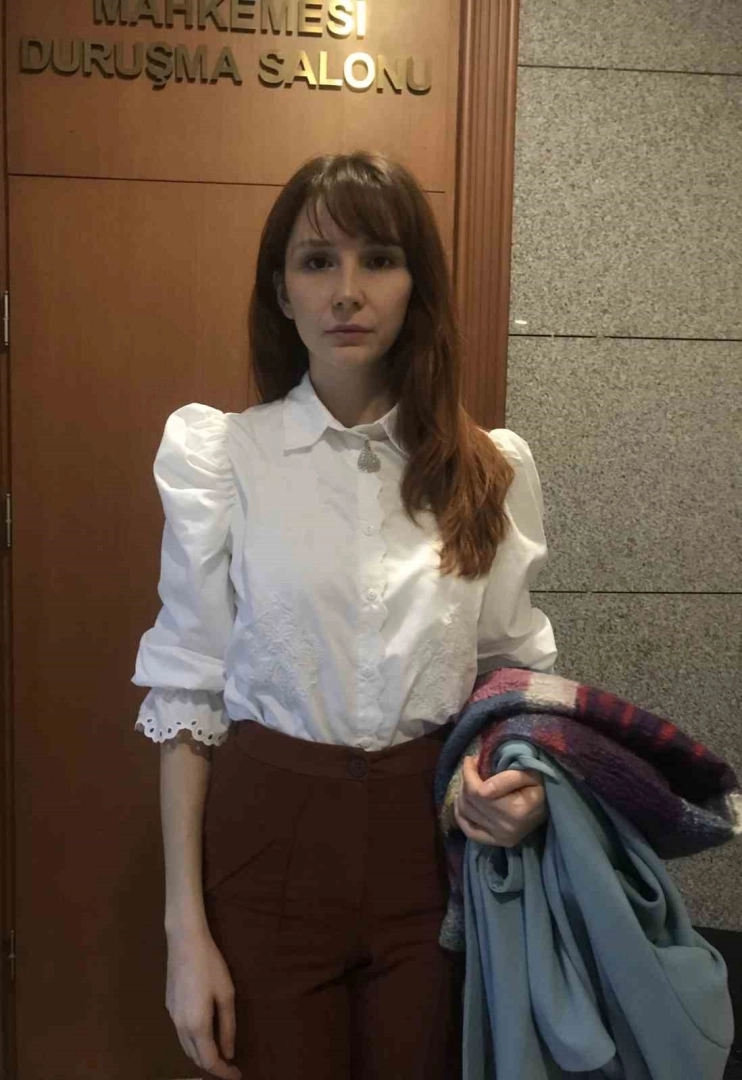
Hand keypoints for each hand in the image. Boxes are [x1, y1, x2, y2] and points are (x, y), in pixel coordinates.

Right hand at [165, 928, 241, 1079]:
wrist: (185, 942)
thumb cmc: (210, 965)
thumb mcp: (226, 995)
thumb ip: (227, 1027)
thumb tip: (229, 1052)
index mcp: (197, 1025)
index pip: (209, 1061)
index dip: (223, 1072)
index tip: (237, 1075)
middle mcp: (181, 1026)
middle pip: (195, 1058)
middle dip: (213, 1066)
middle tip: (230, 1066)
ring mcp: (172, 1017)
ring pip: (186, 1048)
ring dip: (202, 1055)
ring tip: (219, 1053)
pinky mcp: (169, 1007)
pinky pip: (181, 1034)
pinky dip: (193, 1042)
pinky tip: (204, 1034)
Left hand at [453, 755, 546, 846]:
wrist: (550, 805)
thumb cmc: (541, 785)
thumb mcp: (530, 774)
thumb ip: (508, 778)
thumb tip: (482, 789)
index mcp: (516, 811)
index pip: (477, 791)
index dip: (469, 772)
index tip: (472, 759)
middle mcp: (505, 828)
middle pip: (470, 801)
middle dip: (465, 780)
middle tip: (471, 767)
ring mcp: (500, 838)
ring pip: (465, 813)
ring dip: (461, 794)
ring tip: (469, 781)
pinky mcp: (496, 842)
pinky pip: (469, 831)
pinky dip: (460, 815)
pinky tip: (462, 801)